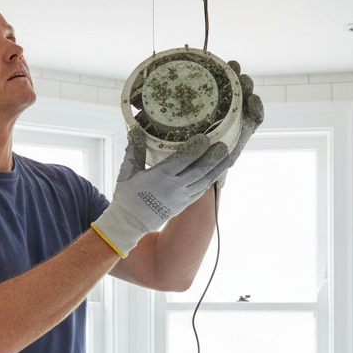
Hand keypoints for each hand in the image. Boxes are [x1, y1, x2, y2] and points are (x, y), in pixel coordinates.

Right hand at [92, 128, 228, 256]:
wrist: (129, 223)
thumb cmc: (126, 196)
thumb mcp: (127, 171)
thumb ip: (134, 150)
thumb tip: (135, 129)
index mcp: (161, 175)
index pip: (184, 158)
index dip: (197, 147)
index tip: (204, 138)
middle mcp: (174, 187)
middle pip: (200, 170)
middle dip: (213, 157)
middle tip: (223, 146)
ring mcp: (181, 198)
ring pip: (204, 182)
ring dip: (216, 169)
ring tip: (226, 157)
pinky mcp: (183, 205)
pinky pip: (201, 192)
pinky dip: (210, 182)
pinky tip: (215, 174)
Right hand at [219, 61, 263, 185]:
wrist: (195, 157)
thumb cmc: (208, 161)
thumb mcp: (216, 161)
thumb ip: (220, 158)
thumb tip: (216, 157)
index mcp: (243, 128)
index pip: (256, 115)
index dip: (256, 107)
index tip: (252, 100)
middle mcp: (237, 114)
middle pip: (246, 96)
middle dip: (246, 86)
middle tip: (243, 80)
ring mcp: (225, 104)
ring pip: (234, 86)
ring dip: (236, 75)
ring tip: (233, 66)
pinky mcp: (212, 96)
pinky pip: (219, 82)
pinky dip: (221, 72)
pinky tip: (216, 65)